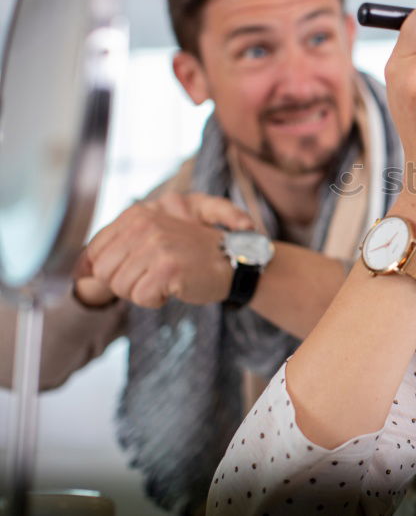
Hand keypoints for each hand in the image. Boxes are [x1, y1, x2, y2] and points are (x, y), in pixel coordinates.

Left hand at [78, 194, 250, 307]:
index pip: (95, 251)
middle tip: (153, 276)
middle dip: (125, 282)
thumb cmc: (194, 251)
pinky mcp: (168, 267)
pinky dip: (155, 300)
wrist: (235, 261)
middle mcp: (144, 224)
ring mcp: (156, 245)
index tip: (134, 271)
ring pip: (120, 287)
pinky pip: (140, 297)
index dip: (109, 270)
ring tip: (166, 279)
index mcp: (137, 214)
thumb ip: (117, 244)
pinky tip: (174, 288)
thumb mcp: (155, 233)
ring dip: (142, 292)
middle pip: (104, 272)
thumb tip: (79, 269)